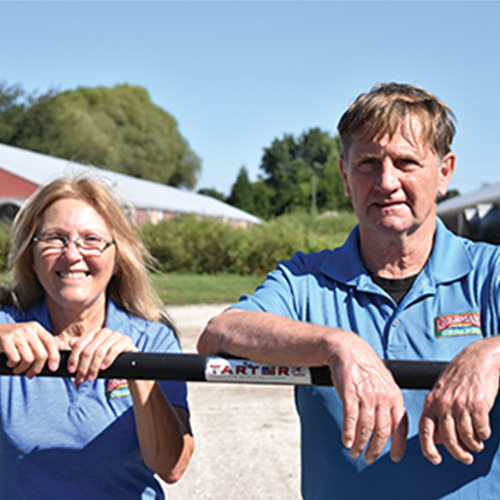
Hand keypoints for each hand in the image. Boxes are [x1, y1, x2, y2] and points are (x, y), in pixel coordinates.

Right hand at [0, 322, 62, 377]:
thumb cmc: (12, 339)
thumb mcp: (29, 336)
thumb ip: (44, 341)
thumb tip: (63, 347)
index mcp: (36, 327)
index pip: (51, 342)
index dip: (55, 356)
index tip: (53, 368)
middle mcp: (28, 329)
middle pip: (41, 354)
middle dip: (37, 368)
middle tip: (31, 374)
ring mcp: (17, 334)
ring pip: (29, 359)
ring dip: (23, 369)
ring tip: (18, 369)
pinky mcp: (6, 340)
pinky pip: (15, 359)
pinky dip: (13, 365)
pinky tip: (10, 363)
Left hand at [66, 328, 136, 383]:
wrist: (128, 363)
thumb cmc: (107, 359)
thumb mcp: (92, 355)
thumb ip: (81, 348)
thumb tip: (70, 342)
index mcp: (94, 332)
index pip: (79, 344)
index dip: (73, 358)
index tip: (71, 371)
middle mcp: (104, 331)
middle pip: (88, 350)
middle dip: (83, 367)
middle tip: (80, 379)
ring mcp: (116, 335)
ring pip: (100, 351)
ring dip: (93, 367)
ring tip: (91, 378)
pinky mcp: (126, 340)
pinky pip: (114, 350)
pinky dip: (107, 360)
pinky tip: (103, 368)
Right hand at [328, 332, 407, 462]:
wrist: (348, 349)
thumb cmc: (366, 365)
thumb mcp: (385, 382)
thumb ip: (389, 402)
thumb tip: (391, 424)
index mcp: (394, 395)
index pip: (400, 426)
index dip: (398, 445)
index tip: (396, 457)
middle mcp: (382, 397)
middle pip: (382, 432)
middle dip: (376, 449)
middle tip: (369, 458)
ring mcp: (366, 396)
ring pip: (365, 429)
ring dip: (360, 444)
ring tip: (355, 452)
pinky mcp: (349, 394)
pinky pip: (350, 420)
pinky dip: (348, 434)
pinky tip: (346, 441)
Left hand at [419, 337, 499, 465]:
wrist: (478, 358)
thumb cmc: (458, 376)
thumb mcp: (440, 392)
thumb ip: (436, 413)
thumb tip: (436, 439)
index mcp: (431, 401)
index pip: (425, 430)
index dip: (428, 448)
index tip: (435, 460)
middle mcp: (444, 404)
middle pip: (448, 440)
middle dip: (458, 453)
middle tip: (466, 458)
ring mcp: (461, 404)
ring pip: (466, 437)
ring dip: (473, 445)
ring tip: (476, 444)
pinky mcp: (479, 404)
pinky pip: (481, 430)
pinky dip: (483, 435)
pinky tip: (484, 432)